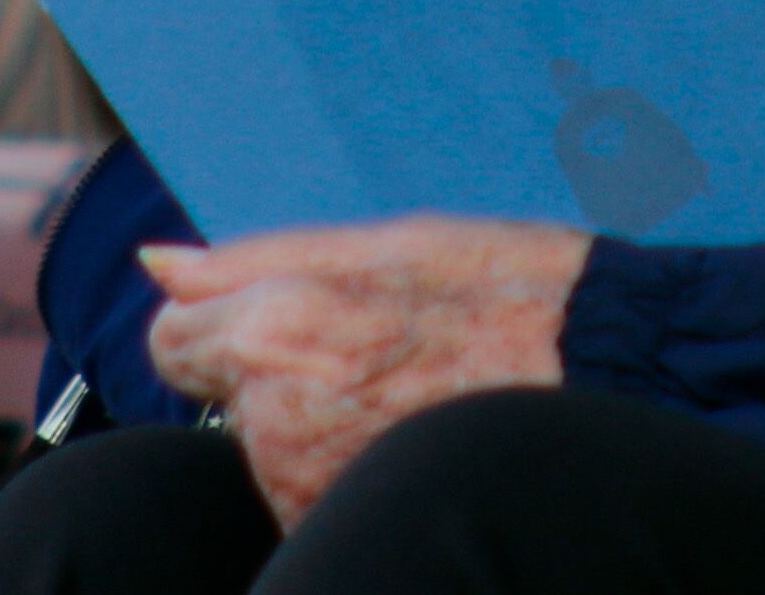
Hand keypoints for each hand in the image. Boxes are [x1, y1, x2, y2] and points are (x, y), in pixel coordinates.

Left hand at [145, 219, 587, 527]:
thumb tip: (156, 263)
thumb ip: (250, 259)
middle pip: (226, 396)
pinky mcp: (338, 522)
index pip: (173, 339)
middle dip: (274, 375)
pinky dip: (348, 473)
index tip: (287, 321)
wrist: (608, 375)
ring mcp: (309, 489)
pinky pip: (314, 494)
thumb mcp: (382, 243)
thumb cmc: (504, 292)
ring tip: (411, 393)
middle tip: (375, 354)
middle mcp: (278, 422)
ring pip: (271, 449)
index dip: (225, 323)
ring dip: (316, 425)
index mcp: (277, 330)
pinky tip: (416, 437)